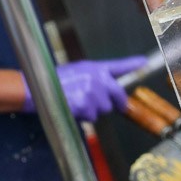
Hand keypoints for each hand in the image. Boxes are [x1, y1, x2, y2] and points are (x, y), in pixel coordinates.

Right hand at [21, 57, 146, 121]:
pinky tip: (72, 107)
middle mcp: (97, 78)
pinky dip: (83, 116)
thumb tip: (107, 87)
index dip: (132, 65)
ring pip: (103, 110)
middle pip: (116, 97)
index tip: (143, 63)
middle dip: (109, 102)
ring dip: (92, 110)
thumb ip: (94, 77)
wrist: (38, 89)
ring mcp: (93, 92)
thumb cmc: (54, 81)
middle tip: (93, 101)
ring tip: (76, 102)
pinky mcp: (87, 105)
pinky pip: (92, 117)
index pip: (118, 66)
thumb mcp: (77, 72)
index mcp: (95, 68)